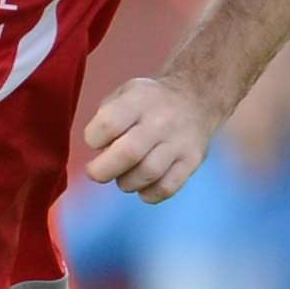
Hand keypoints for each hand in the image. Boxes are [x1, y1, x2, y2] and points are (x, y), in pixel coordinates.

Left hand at [82, 76, 215, 202]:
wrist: (196, 99)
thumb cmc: (148, 102)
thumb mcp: (124, 94)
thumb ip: (106, 119)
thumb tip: (99, 154)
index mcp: (139, 99)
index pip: (108, 124)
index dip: (93, 138)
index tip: (95, 141)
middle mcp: (161, 120)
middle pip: (128, 153)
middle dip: (102, 171)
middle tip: (96, 172)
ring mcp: (179, 142)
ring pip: (147, 174)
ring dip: (126, 183)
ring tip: (123, 176)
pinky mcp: (192, 161)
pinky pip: (167, 188)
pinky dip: (148, 194)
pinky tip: (142, 185)